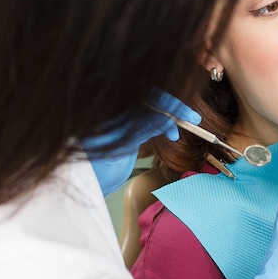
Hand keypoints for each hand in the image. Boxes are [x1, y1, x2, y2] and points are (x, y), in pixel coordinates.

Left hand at [84, 91, 199, 196]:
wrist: (85, 185)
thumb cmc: (93, 168)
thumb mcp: (119, 148)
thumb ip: (142, 130)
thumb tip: (167, 118)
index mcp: (108, 106)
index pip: (143, 93)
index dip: (167, 102)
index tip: (186, 115)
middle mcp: (115, 107)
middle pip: (149, 97)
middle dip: (171, 107)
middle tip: (192, 120)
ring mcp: (121, 116)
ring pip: (151, 106)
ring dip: (169, 115)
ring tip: (179, 131)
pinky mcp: (126, 126)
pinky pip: (148, 117)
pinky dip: (162, 122)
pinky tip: (171, 131)